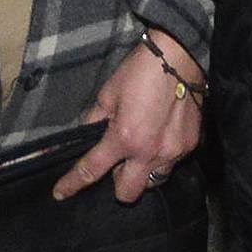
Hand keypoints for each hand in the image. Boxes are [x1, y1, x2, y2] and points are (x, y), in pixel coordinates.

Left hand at [53, 34, 203, 204]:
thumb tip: (88, 134)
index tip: (60, 194)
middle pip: (128, 194)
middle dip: (118, 182)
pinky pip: (171, 163)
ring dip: (142, 170)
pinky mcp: (190, 146)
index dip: (73, 183)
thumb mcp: (108, 92)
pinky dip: (161, 154)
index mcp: (124, 137)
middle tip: (118, 161)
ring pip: (152, 180)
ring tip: (142, 146)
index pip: (92, 169)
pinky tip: (161, 134)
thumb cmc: (139, 71)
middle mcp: (149, 152)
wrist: (178, 57)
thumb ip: (96, 118)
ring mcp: (173, 153)